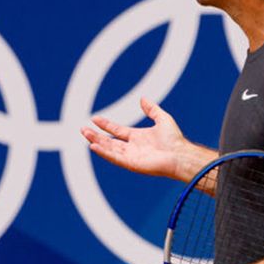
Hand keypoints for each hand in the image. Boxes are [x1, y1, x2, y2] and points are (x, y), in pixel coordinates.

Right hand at [81, 97, 197, 179]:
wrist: (180, 154)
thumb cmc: (174, 139)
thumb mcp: (162, 118)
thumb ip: (152, 109)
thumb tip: (143, 99)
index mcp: (138, 137)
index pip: (117, 131)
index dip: (106, 125)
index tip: (95, 119)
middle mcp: (132, 147)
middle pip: (110, 141)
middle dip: (96, 135)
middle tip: (83, 129)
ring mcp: (131, 156)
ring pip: (109, 149)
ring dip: (97, 142)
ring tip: (85, 135)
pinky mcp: (131, 164)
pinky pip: (114, 158)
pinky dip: (104, 152)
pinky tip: (94, 146)